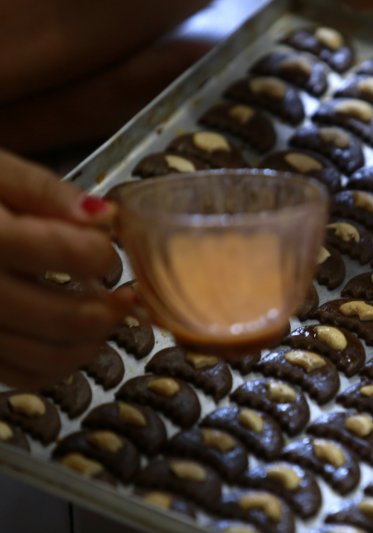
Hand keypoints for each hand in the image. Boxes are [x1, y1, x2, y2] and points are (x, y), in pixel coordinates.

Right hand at [0, 150, 132, 389]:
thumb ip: (44, 191)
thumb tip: (104, 217)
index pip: (70, 253)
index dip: (103, 252)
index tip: (108, 247)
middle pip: (68, 318)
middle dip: (110, 308)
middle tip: (124, 294)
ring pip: (50, 357)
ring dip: (92, 342)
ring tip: (103, 317)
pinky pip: (22, 376)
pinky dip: (57, 365)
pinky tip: (68, 341)